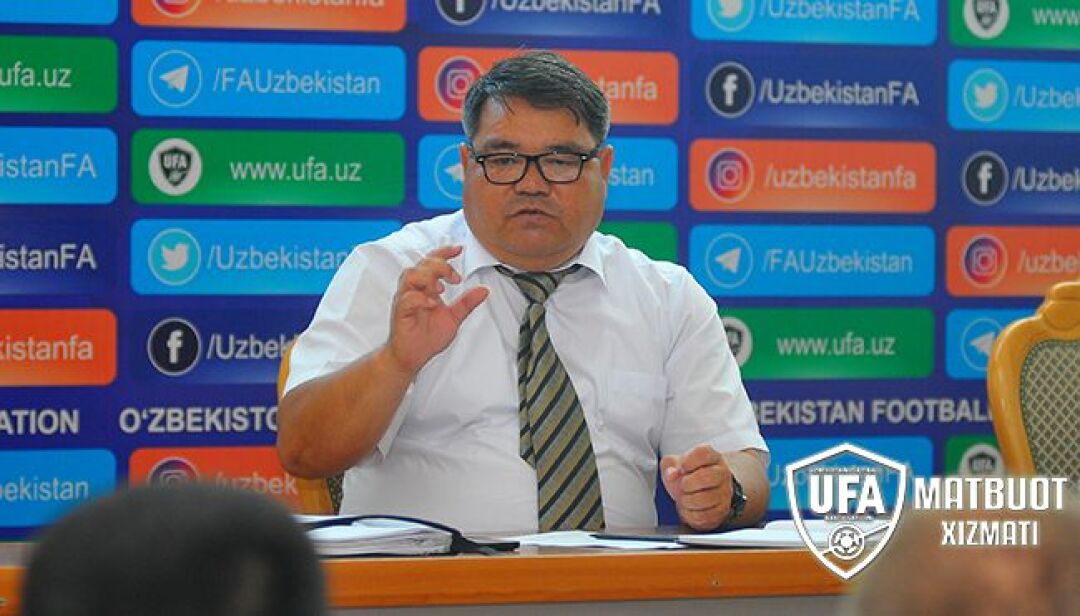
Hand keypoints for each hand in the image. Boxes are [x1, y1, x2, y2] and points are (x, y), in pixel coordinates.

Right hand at [386, 245, 488, 374]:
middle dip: (441, 265)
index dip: (444, 253)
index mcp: (426, 288)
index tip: (459, 249)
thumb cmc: (427, 337)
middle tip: (455, 278)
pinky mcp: (401, 313)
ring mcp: (406, 300)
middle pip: (423, 264)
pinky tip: (432, 304)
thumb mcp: (454, 318)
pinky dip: (421, 298)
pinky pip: (407, 299)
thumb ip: (467, 303)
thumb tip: (483, 290)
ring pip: (411, 275)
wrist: (412, 356)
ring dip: (428, 278)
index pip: (432, 262)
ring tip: (441, 290)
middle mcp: (415, 290)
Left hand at [661, 444, 734, 531]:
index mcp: (712, 457)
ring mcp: (724, 493)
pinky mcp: (722, 511)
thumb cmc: (689, 475)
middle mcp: (721, 473)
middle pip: (709, 476)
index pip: (704, 453)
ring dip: (688, 500)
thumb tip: (671, 474)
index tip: (681, 467)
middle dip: (688, 483)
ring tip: (683, 497)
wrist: (701, 492)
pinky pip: (704, 515)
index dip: (688, 461)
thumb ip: (669, 465)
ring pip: (707, 498)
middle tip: (682, 485)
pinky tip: (688, 508)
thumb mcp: (675, 464)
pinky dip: (690, 514)